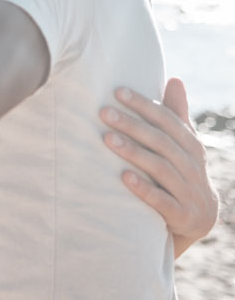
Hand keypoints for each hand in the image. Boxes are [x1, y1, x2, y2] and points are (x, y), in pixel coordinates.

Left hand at [101, 78, 218, 256]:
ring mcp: (190, 193)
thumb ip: (176, 116)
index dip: (145, 106)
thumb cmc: (180, 173)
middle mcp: (194, 167)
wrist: (197, 220)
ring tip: (107, 139)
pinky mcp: (183, 216)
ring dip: (134, 153)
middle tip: (104, 112)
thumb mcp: (181, 146)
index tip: (117, 92)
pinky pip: (162, 201)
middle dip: (133, 125)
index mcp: (192, 148)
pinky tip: (123, 177)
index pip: (169, 122)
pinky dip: (144, 188)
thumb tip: (174, 79)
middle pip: (162, 142)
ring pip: (161, 169)